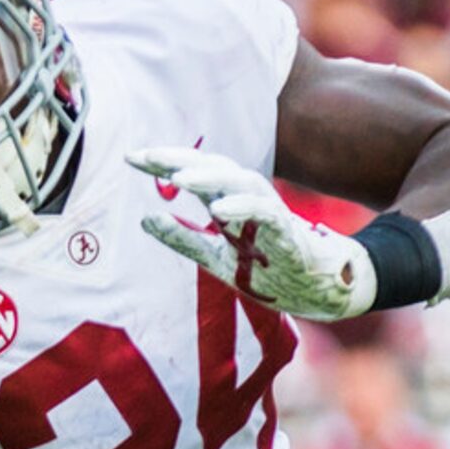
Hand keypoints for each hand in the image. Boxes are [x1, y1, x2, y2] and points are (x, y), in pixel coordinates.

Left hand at [129, 145, 377, 319]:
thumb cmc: (269, 271)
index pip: (195, 173)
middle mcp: (248, 200)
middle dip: (180, 159)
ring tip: (178, 177)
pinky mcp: (288, 232)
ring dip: (209, 177)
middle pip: (213, 168)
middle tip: (146, 157)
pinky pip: (266, 212)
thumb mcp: (217, 258)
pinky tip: (218, 209)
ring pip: (240, 182)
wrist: (318, 292)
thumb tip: (145, 219)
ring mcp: (270, 213)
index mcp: (229, 203)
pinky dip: (243, 207)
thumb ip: (183, 240)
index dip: (165, 163)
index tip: (131, 158)